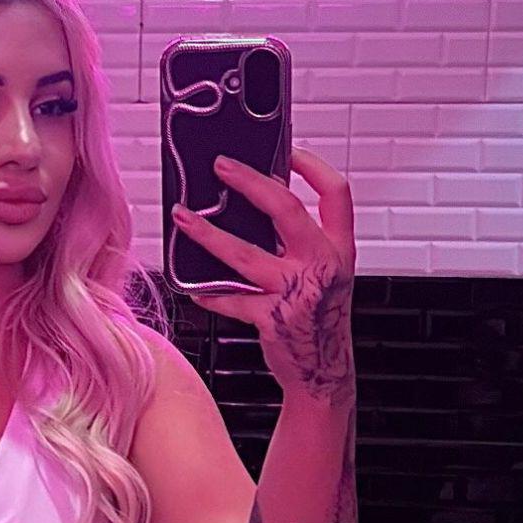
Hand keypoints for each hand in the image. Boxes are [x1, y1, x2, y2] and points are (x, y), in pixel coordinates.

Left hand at [171, 146, 356, 409]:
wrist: (322, 371)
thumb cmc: (319, 320)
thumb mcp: (327, 274)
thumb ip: (302, 243)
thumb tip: (259, 208)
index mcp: (339, 249)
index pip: (336, 193)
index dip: (313, 166)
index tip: (288, 152)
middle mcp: (321, 265)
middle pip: (286, 209)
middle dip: (250, 182)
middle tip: (221, 168)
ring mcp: (296, 291)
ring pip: (244, 254)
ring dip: (208, 234)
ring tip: (183, 218)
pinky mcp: (271, 318)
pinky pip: (232, 299)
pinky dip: (211, 293)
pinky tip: (195, 287)